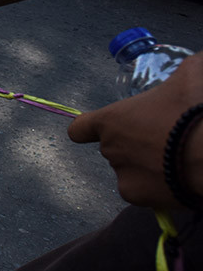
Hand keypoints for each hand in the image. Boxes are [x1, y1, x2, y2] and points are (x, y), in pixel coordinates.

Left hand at [68, 52, 202, 209]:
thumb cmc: (196, 108)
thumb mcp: (192, 74)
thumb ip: (180, 74)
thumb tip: (190, 71)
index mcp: (112, 120)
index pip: (80, 129)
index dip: (88, 130)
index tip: (98, 130)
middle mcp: (111, 150)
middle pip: (115, 148)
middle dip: (136, 144)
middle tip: (167, 138)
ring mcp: (124, 177)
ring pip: (132, 170)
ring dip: (149, 165)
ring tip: (179, 158)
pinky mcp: (140, 199)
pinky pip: (147, 191)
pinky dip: (160, 187)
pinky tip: (181, 177)